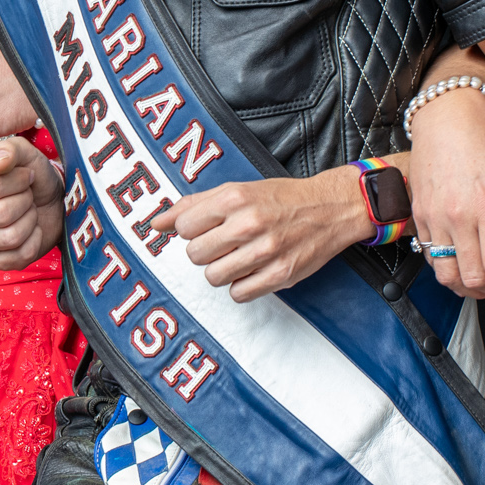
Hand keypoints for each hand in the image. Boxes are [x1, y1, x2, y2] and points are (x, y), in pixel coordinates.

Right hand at [0, 136, 62, 269]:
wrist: (53, 201)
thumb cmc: (34, 175)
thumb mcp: (26, 153)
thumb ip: (10, 150)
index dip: (18, 181)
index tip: (26, 176)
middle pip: (1, 214)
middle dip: (25, 202)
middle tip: (28, 196)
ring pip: (10, 237)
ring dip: (30, 222)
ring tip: (29, 212)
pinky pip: (16, 257)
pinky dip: (33, 243)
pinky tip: (31, 231)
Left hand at [149, 172, 361, 302]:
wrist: (328, 208)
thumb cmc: (279, 199)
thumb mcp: (235, 191)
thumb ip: (193, 205)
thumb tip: (156, 223)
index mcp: (233, 198)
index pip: (184, 227)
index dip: (193, 230)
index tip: (207, 228)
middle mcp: (248, 224)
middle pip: (195, 255)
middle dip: (206, 251)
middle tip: (225, 243)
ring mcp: (265, 251)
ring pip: (213, 277)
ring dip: (222, 269)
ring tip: (238, 256)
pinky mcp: (280, 275)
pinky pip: (238, 294)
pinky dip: (241, 285)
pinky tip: (252, 270)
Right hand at [406, 87, 484, 307]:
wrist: (447, 117)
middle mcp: (458, 216)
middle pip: (472, 278)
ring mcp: (434, 216)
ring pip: (446, 274)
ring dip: (466, 287)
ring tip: (482, 281)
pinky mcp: (419, 213)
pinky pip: (428, 255)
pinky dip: (446, 268)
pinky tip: (461, 260)